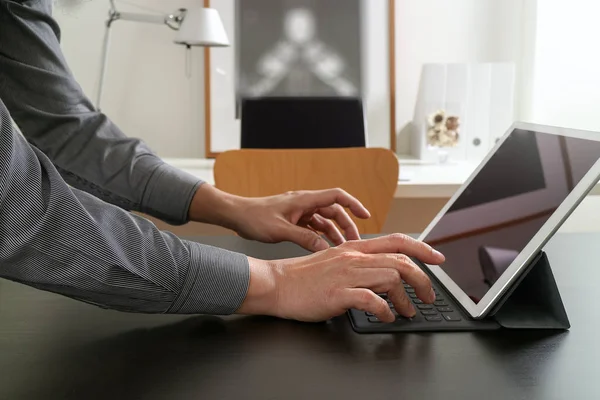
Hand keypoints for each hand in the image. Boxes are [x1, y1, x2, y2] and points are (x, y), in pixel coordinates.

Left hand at [188, 185, 370, 251]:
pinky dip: (322, 236)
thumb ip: (303, 239)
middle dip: (347, 226)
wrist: (236, 216)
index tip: (366, 216)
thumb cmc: (254, 218)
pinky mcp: (294, 220)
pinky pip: (314, 227)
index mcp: (304, 199)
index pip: (336, 197)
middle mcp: (304, 203)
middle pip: (334, 211)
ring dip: (335, 233)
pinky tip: (326, 247)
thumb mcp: (280, 231)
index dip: (353, 205)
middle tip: (355, 243)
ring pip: (325, 221)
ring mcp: (299, 211)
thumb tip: (324, 247)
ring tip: (343, 249)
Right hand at [237, 234, 444, 322]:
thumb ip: (358, 263)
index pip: (396, 240)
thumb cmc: (303, 277)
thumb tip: (384, 275)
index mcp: (354, 248)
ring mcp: (346, 274)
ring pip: (391, 278)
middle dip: (422, 280)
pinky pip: (372, 300)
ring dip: (406, 299)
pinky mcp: (339, 293)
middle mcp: (353, 257)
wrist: (277, 284)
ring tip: (407, 311)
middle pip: (400, 261)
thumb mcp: (334, 261)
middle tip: (428, 296)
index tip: (438, 258)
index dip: (422, 247)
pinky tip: (386, 317)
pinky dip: (385, 311)